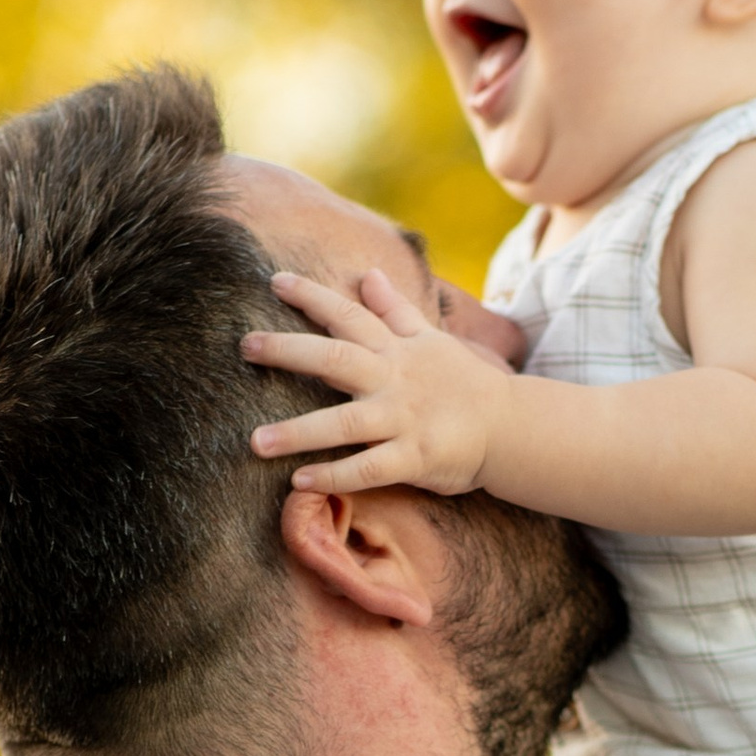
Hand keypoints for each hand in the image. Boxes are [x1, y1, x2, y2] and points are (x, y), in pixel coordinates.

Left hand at [245, 268, 505, 494]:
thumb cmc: (463, 383)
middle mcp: (394, 380)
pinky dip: (335, 476)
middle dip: (289, 350)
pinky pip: (369, 468)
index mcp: (395, 350)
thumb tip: (368, 274)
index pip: (349, 315)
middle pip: (336, 359)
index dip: (313, 296)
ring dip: (299, 432)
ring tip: (256, 442)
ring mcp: (403, 419)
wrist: (509, 426)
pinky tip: (301, 481)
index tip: (274, 280)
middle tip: (246, 345)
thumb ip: (394, 310)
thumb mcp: (430, 340)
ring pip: (344, 423)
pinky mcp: (414, 457)